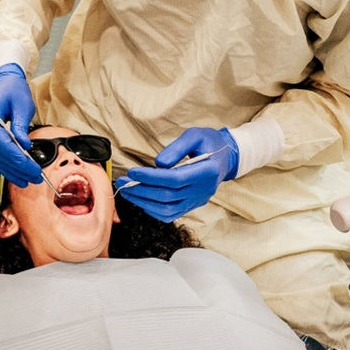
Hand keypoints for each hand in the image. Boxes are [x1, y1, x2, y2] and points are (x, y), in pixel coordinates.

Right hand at [0, 63, 41, 187]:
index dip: (14, 156)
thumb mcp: (22, 102)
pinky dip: (4, 165)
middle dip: (16, 167)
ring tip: (28, 180)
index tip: (31, 167)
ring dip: (10, 171)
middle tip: (35, 177)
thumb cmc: (12, 88)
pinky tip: (17, 174)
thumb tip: (24, 146)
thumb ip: (21, 125)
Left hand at [115, 127, 238, 221]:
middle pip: (168, 196)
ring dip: (144, 202)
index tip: (133, 171)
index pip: (175, 179)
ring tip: (127, 191)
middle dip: (141, 189)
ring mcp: (198, 200)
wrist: (226, 156)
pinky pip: (172, 214)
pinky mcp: (193, 205)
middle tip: (122, 181)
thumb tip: (158, 164)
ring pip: (168, 209)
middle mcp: (203, 190)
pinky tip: (141, 200)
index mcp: (207, 172)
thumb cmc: (209, 142)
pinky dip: (153, 210)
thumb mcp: (195, 135)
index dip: (151, 177)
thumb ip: (177, 148)